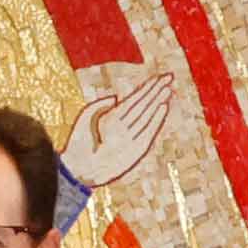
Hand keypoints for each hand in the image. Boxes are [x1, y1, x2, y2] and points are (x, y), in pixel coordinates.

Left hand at [61, 67, 177, 193]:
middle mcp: (124, 126)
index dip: (146, 88)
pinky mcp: (136, 150)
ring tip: (167, 89)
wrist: (78, 169)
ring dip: (158, 102)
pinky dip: (156, 120)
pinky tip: (163, 107)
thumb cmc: (78, 145)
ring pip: (147, 115)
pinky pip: (149, 132)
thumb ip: (99, 105)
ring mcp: (131, 137)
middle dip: (156, 91)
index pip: (134, 99)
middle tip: (169, 77)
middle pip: (144, 104)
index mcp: (113, 118)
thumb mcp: (85, 119)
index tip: (158, 77)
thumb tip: (117, 96)